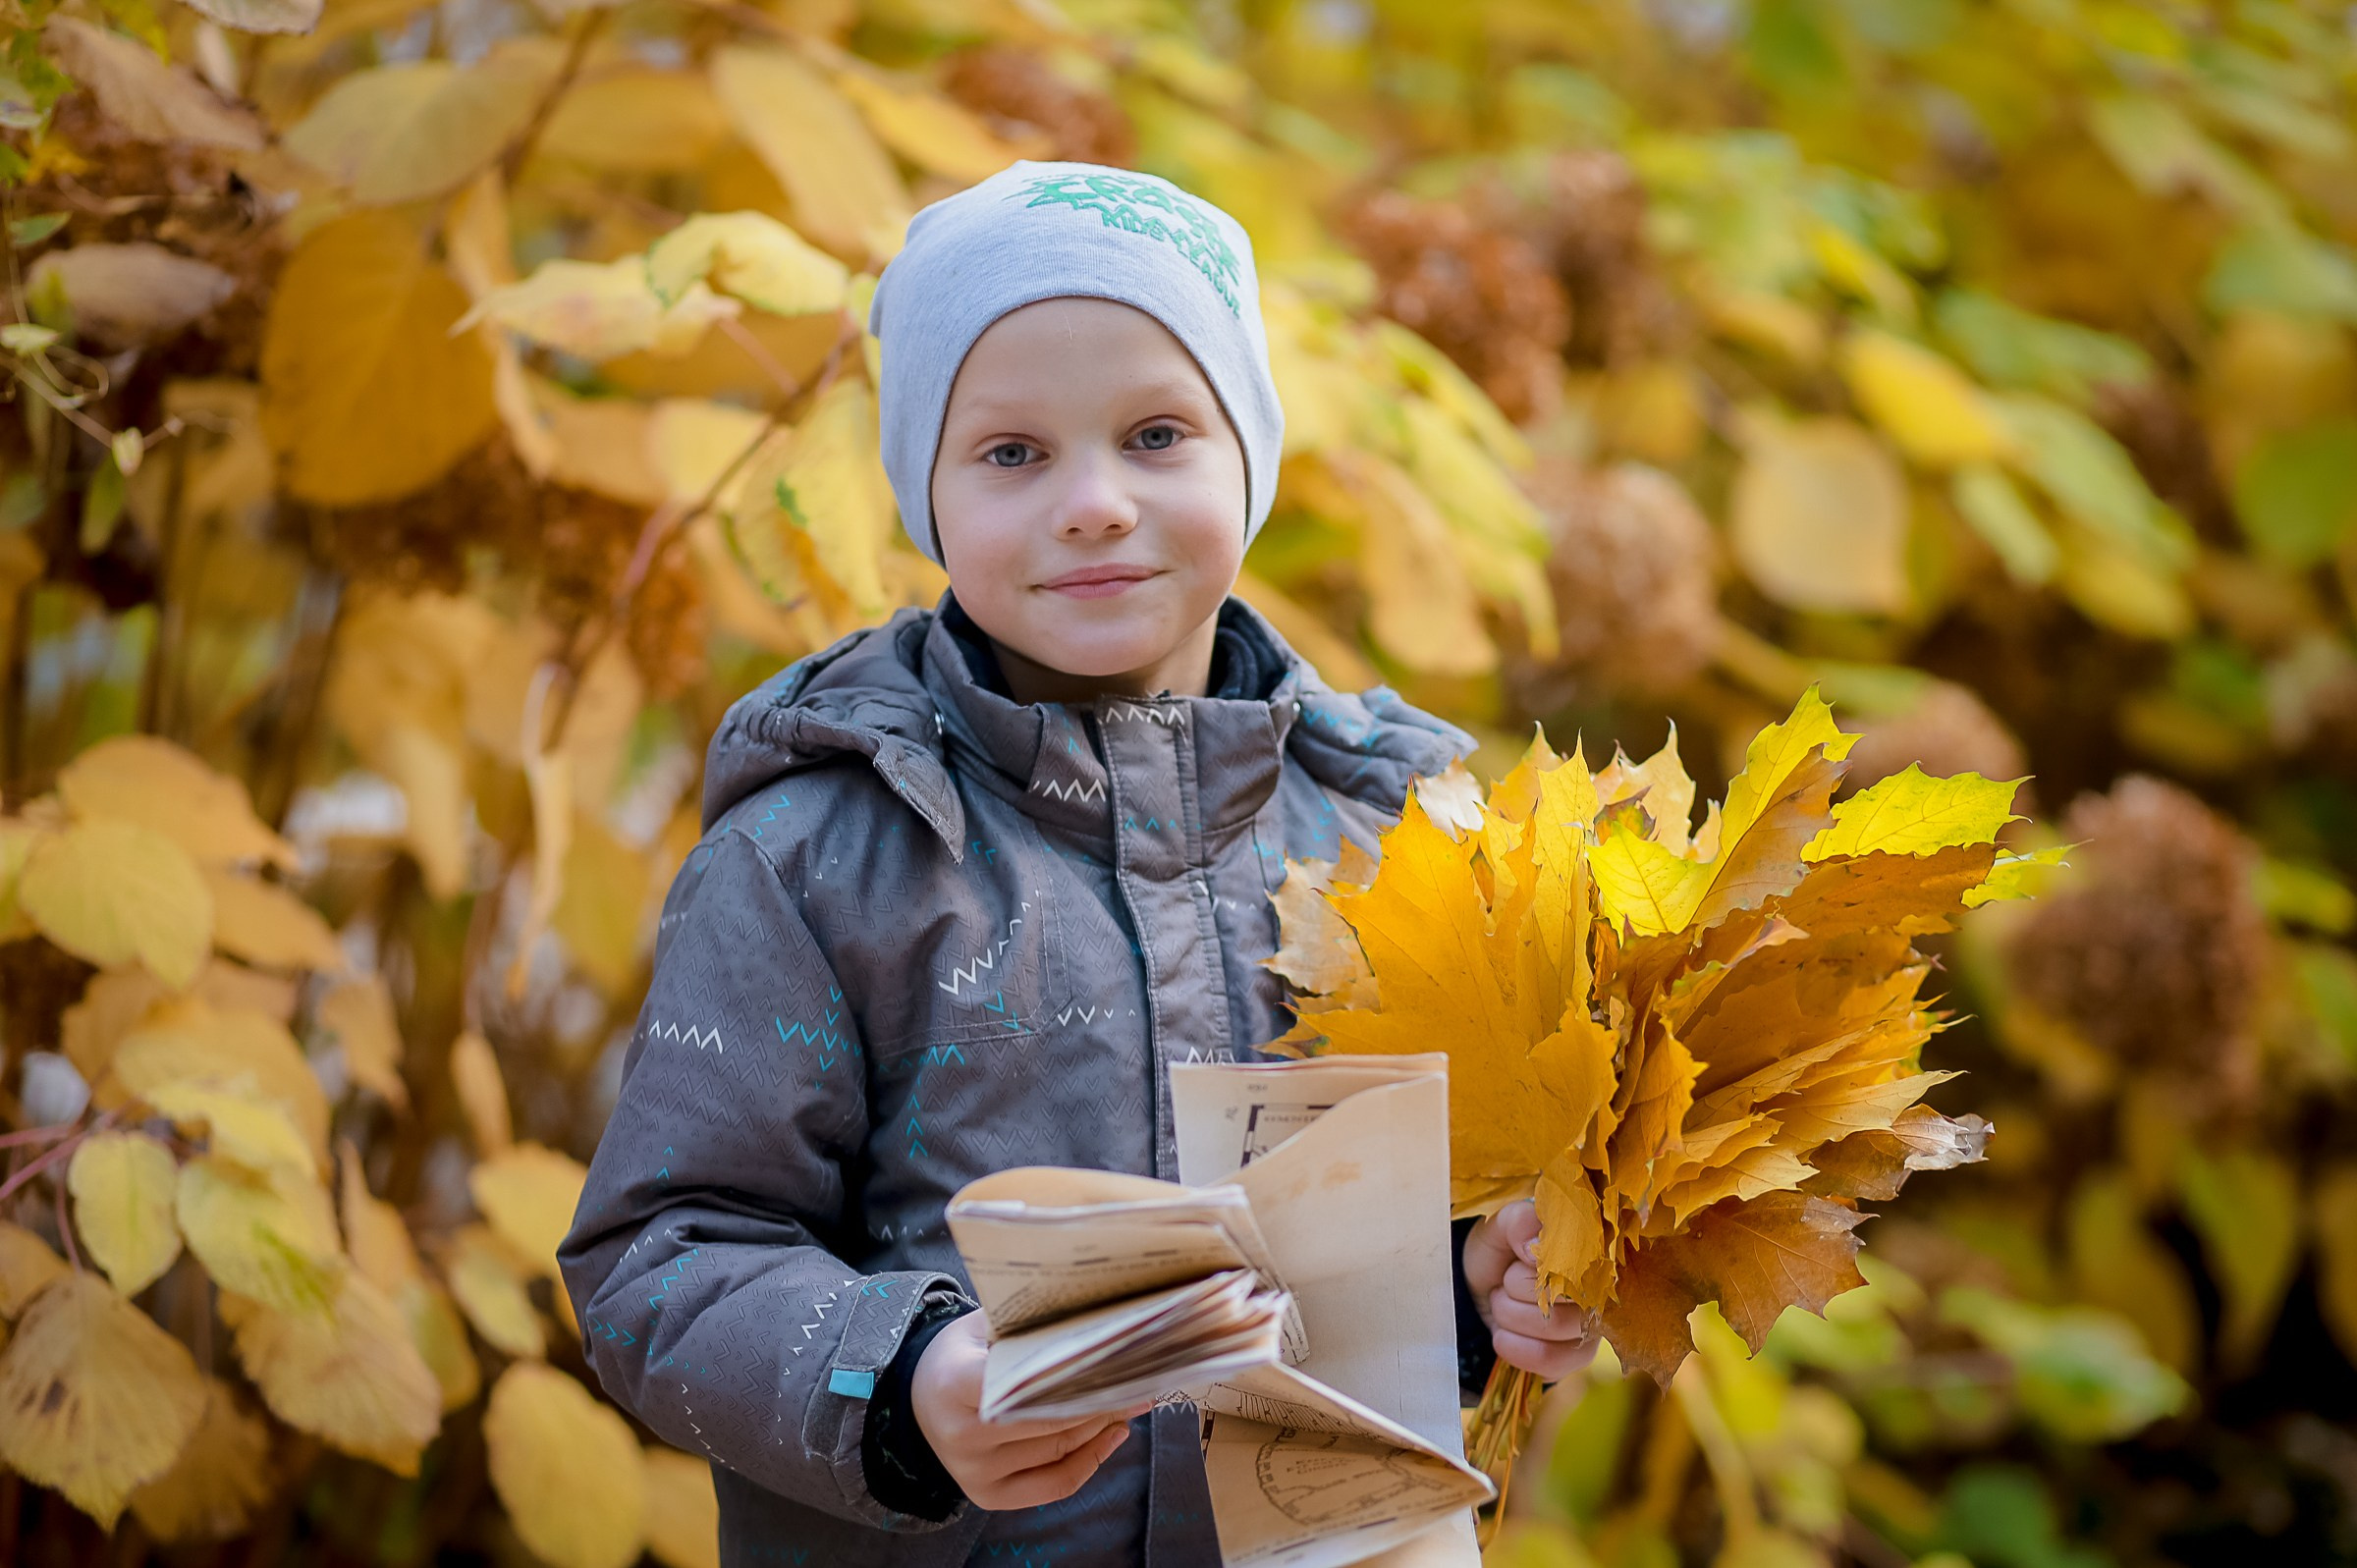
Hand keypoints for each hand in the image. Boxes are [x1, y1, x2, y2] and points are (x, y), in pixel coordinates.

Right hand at [910, 1313, 1150, 1509]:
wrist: (919, 1397)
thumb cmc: (960, 1353)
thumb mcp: (983, 1325)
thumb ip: (1028, 1323)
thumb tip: (1094, 1317)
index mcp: (955, 1384)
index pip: (1026, 1382)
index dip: (1076, 1372)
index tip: (1116, 1357)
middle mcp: (962, 1434)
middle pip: (1050, 1419)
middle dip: (1101, 1398)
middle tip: (1140, 1377)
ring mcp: (974, 1471)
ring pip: (1059, 1449)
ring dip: (1103, 1425)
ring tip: (1134, 1399)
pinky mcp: (987, 1495)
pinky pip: (1053, 1484)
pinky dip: (1090, 1461)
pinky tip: (1113, 1434)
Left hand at [1463, 1200, 1599, 1382]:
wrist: (1480, 1287)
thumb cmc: (1501, 1250)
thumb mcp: (1502, 1225)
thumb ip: (1520, 1222)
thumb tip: (1536, 1253)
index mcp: (1592, 1253)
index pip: (1582, 1263)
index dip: (1542, 1266)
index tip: (1521, 1259)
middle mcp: (1602, 1292)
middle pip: (1562, 1297)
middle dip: (1515, 1291)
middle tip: (1506, 1281)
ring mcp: (1592, 1329)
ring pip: (1551, 1332)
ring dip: (1509, 1316)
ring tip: (1503, 1302)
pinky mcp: (1575, 1359)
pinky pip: (1549, 1362)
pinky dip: (1514, 1347)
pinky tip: (1503, 1333)